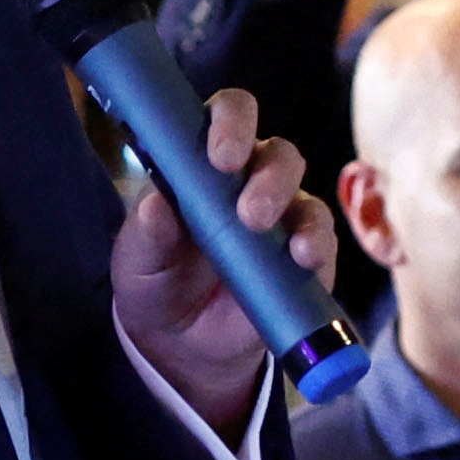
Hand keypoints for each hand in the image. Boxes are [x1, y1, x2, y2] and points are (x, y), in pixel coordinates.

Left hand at [107, 86, 333, 439]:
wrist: (183, 344)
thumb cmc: (157, 281)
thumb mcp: (138, 260)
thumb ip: (145, 231)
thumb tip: (154, 203)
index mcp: (204, 161)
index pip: (228, 116)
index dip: (231, 121)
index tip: (222, 155)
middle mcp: (250, 178)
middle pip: (276, 153)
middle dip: (268, 176)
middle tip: (247, 212)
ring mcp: (284, 214)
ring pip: (301, 189)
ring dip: (290, 207)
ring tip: (273, 238)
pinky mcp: (306, 253)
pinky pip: (321, 237)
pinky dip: (315, 244)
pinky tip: (302, 258)